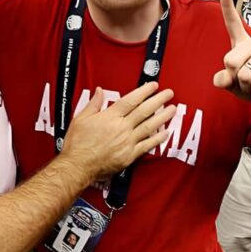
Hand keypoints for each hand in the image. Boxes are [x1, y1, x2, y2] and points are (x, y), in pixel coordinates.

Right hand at [61, 84, 175, 182]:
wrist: (78, 166)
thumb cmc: (77, 144)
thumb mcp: (80, 119)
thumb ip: (93, 104)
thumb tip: (100, 91)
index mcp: (110, 117)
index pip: (131, 100)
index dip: (144, 91)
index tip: (153, 85)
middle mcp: (121, 128)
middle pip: (144, 111)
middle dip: (158, 100)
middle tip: (169, 93)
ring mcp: (127, 142)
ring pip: (149, 126)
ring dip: (162, 117)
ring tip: (172, 109)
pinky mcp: (129, 155)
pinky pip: (147, 145)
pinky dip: (157, 139)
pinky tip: (165, 133)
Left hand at [213, 0, 250, 109]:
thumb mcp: (232, 84)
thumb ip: (223, 80)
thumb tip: (224, 78)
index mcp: (242, 43)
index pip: (232, 23)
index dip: (227, 6)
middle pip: (230, 60)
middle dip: (235, 77)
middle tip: (247, 80)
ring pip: (245, 74)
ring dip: (247, 86)